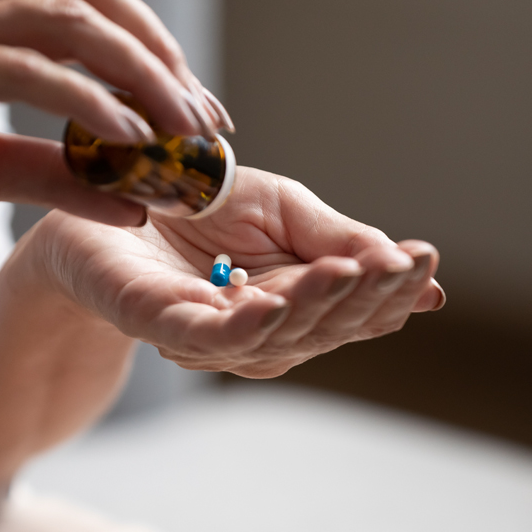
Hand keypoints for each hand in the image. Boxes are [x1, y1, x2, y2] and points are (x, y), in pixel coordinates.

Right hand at [0, 0, 233, 244]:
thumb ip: (55, 171)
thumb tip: (135, 195)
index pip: (85, 0)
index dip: (152, 46)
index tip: (196, 108)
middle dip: (162, 56)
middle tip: (205, 121)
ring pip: (68, 23)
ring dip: (140, 76)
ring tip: (183, 134)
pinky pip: (23, 68)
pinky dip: (86, 101)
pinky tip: (130, 141)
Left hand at [37, 167, 444, 377]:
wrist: (104, 194)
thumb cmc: (195, 204)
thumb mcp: (284, 209)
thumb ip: (341, 238)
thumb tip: (417, 273)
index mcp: (295, 302)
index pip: (356, 307)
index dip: (392, 289)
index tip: (427, 259)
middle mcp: (260, 329)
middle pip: (325, 327)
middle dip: (367, 297)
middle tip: (403, 264)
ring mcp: (209, 333)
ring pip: (276, 336)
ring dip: (316, 306)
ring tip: (354, 273)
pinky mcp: (159, 324)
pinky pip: (207, 336)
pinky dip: (244, 326)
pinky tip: (273, 303)